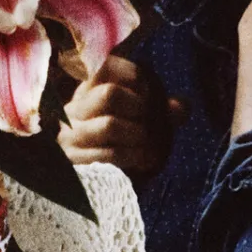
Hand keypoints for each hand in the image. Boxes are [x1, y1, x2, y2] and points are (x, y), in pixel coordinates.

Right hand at [57, 57, 180, 182]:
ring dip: (138, 136)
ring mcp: (70, 135)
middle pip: (109, 94)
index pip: (105, 67)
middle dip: (139, 107)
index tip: (150, 93)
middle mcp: (75, 109)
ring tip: (148, 145)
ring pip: (110, 125)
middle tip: (150, 121)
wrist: (94, 184)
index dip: (134, 76)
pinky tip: (143, 161)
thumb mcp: (140, 122)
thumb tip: (182, 107)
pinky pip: (110, 154)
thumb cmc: (120, 144)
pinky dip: (134, 156)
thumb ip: (161, 111)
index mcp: (88, 91)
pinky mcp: (74, 161)